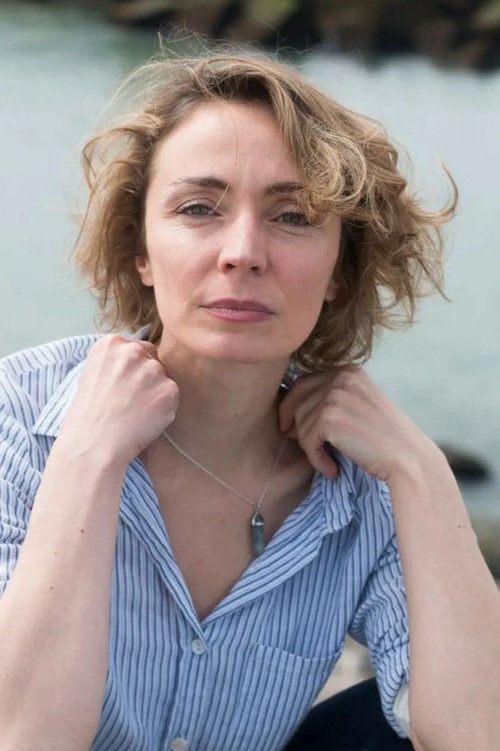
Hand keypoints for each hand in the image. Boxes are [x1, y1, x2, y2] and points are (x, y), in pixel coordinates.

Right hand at [59, 335, 178, 465]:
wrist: (94, 444)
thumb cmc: (89, 415)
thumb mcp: (93, 373)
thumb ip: (117, 361)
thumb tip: (142, 359)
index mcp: (111, 344)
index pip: (138, 348)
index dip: (133, 370)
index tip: (123, 387)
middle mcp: (133, 351)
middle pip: (153, 361)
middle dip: (146, 379)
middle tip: (129, 402)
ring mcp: (153, 370)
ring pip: (163, 379)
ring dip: (155, 394)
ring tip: (134, 413)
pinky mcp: (169, 389)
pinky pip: (171, 397)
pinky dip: (163, 410)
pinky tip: (144, 420)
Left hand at [279, 368, 433, 482]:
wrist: (408, 458)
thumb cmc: (385, 439)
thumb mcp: (359, 407)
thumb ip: (332, 400)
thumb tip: (290, 410)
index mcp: (349, 371)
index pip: (304, 382)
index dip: (292, 405)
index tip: (290, 427)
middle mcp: (341, 377)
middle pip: (298, 400)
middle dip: (294, 424)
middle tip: (301, 445)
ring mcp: (335, 395)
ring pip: (300, 422)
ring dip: (310, 447)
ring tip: (328, 462)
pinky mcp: (330, 417)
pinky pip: (307, 440)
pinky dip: (316, 459)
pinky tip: (332, 469)